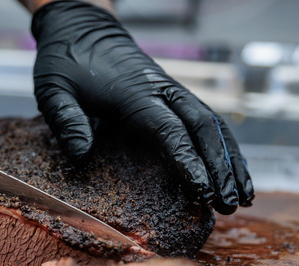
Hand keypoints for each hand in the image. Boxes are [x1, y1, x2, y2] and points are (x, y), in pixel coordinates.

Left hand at [31, 0, 253, 213]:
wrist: (82, 28)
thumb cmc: (66, 62)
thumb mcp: (53, 89)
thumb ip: (66, 120)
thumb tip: (82, 157)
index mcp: (135, 94)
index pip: (170, 130)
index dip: (188, 161)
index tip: (202, 191)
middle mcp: (162, 91)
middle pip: (203, 129)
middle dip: (221, 168)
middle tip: (231, 204)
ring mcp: (172, 92)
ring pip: (213, 125)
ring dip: (231, 161)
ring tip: (244, 197)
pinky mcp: (174, 96)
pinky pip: (207, 121)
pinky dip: (224, 148)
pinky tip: (234, 172)